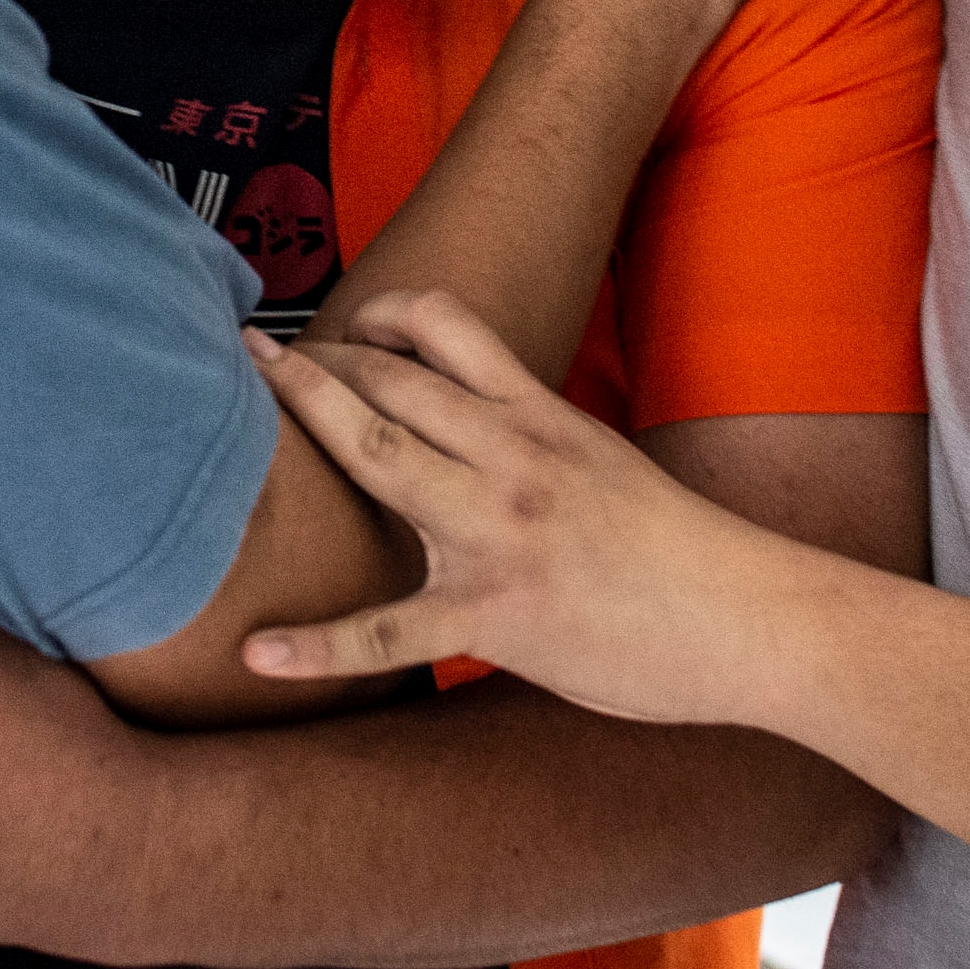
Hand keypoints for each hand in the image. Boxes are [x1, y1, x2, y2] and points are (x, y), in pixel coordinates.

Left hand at [244, 291, 785, 728]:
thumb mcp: (601, 459)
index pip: (446, 327)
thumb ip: (531, 436)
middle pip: (391, 383)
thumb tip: (466, 426)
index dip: (379, 314)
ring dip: (302, 426)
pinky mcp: (493, 615)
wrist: (745, 616)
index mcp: (539, 416)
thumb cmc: (676, 547)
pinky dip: (317, 646)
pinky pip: (388, 632)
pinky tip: (257, 653)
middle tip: (249, 356)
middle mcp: (511, 457)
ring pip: (378, 458)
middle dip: (313, 363)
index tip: (340, 324)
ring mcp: (497, 533)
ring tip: (225, 421)